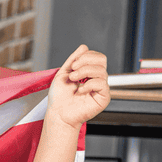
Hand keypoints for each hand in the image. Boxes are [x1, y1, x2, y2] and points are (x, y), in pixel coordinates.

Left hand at [32, 45, 109, 161]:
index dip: (86, 56)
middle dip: (86, 61)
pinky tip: (80, 91)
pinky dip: (89, 85)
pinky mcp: (103, 98)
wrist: (58, 114)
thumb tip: (84, 46)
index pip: (96, 56)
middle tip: (73, 71)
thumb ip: (73, 59)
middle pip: (102, 59)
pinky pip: (101, 83)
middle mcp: (96, 79)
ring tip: (73, 80)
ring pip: (101, 70)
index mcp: (89, 73)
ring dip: (84, 72)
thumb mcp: (63, 73)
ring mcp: (101, 88)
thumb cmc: (59, 98)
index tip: (73, 65)